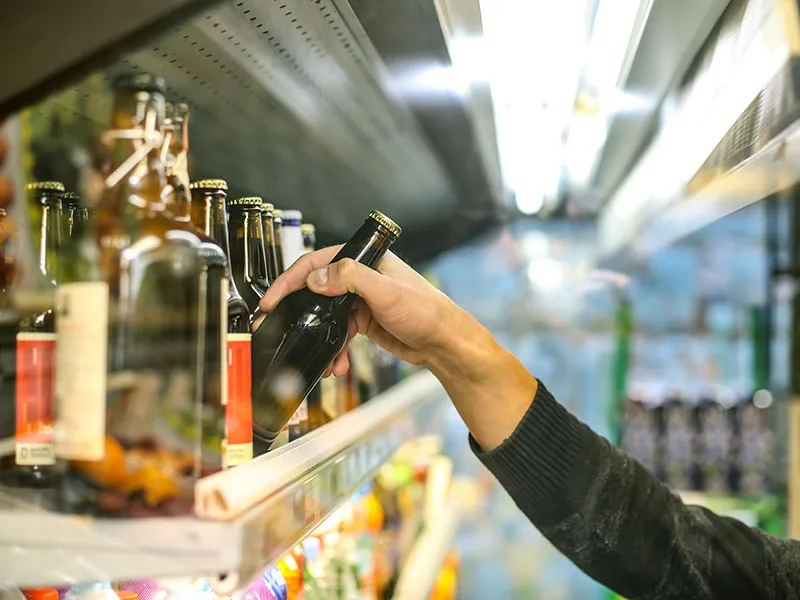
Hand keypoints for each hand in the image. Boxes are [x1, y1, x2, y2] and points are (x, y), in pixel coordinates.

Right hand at [259, 244, 537, 450]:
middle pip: (317, 290)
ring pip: (327, 317)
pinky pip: (339, 334)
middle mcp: (361, 277)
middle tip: (279, 327)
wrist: (446, 344)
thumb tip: (316, 278)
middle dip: (299, 312)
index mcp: (365, 260)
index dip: (291, 280)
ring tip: (321, 358)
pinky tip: (337, 364)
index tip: (273, 299)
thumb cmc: (427, 312)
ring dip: (320, 337)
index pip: (318, 263)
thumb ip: (351, 279)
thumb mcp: (387, 292)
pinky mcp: (365, 321)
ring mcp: (362, 300)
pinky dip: (335, 349)